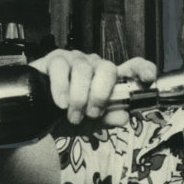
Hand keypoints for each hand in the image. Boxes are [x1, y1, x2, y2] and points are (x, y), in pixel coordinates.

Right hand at [31, 50, 156, 125]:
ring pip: (84, 70)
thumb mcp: (90, 124)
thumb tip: (123, 116)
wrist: (36, 117)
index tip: (147, 78)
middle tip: (92, 113)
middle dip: (101, 94)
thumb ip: (107, 119)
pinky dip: (62, 88)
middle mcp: (94, 66)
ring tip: (73, 115)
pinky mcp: (55, 59)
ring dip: (79, 97)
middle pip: (107, 68)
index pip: (132, 67)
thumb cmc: (65, 116)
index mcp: (108, 80)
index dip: (142, 69)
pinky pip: (61, 68)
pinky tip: (60, 103)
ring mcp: (74, 60)